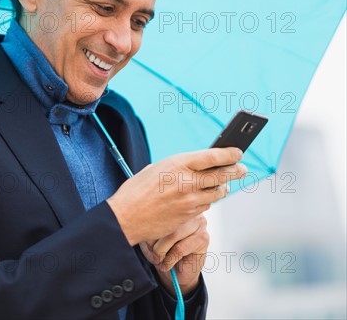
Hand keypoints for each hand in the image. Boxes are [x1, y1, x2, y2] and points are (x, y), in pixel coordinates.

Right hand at [107, 147, 246, 245]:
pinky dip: (209, 200)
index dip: (229, 154)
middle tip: (242, 168)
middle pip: (221, 175)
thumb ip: (178, 166)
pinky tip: (208, 197)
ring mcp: (190, 200)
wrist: (127, 217)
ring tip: (226, 183)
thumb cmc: (137, 190)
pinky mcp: (189, 216)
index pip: (212, 156)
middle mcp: (187, 181)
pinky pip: (206, 205)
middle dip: (235, 170)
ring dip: (223, 187)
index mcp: (178, 164)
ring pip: (217, 192)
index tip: (238, 152)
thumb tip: (195, 165)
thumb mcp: (156, 168)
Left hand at [139, 212, 213, 296]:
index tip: (142, 239)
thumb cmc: (164, 252)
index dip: (148, 226)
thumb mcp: (151, 238)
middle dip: (153, 241)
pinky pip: (180, 249)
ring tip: (158, 260)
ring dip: (161, 252)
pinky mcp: (203, 238)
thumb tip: (144, 232)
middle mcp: (187, 210)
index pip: (157, 210)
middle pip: (164, 221)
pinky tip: (167, 265)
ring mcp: (198, 223)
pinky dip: (169, 260)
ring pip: (172, 234)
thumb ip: (148, 232)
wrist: (178, 273)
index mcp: (173, 206)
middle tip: (150, 254)